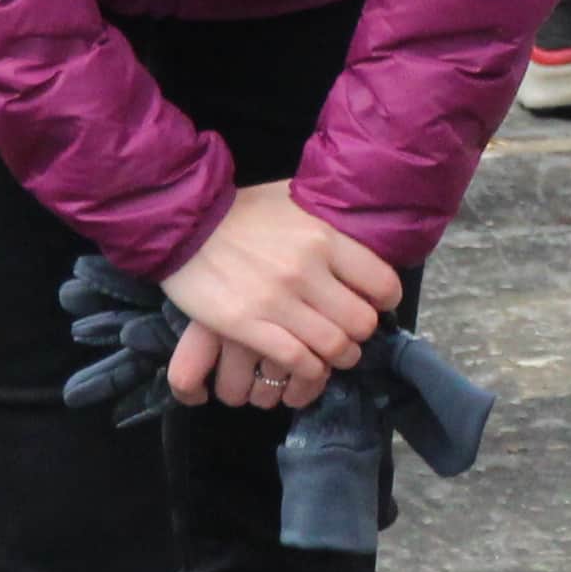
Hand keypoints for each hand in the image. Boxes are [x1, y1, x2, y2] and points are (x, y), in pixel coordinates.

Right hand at [159, 179, 400, 411]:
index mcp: (324, 235)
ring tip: (333, 355)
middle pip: (361, 322)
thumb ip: (330, 221)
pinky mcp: (246, 324)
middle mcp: (306, 268)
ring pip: (333, 346)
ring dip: (338, 357)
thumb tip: (367, 228)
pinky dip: (309, 370)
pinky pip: (297, 360)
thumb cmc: (245, 211)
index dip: (384, 301)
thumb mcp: (297, 201)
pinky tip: (306, 365)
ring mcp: (276, 299)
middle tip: (352, 334)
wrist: (186, 221)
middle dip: (361, 335)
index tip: (375, 304)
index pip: (381, 282)